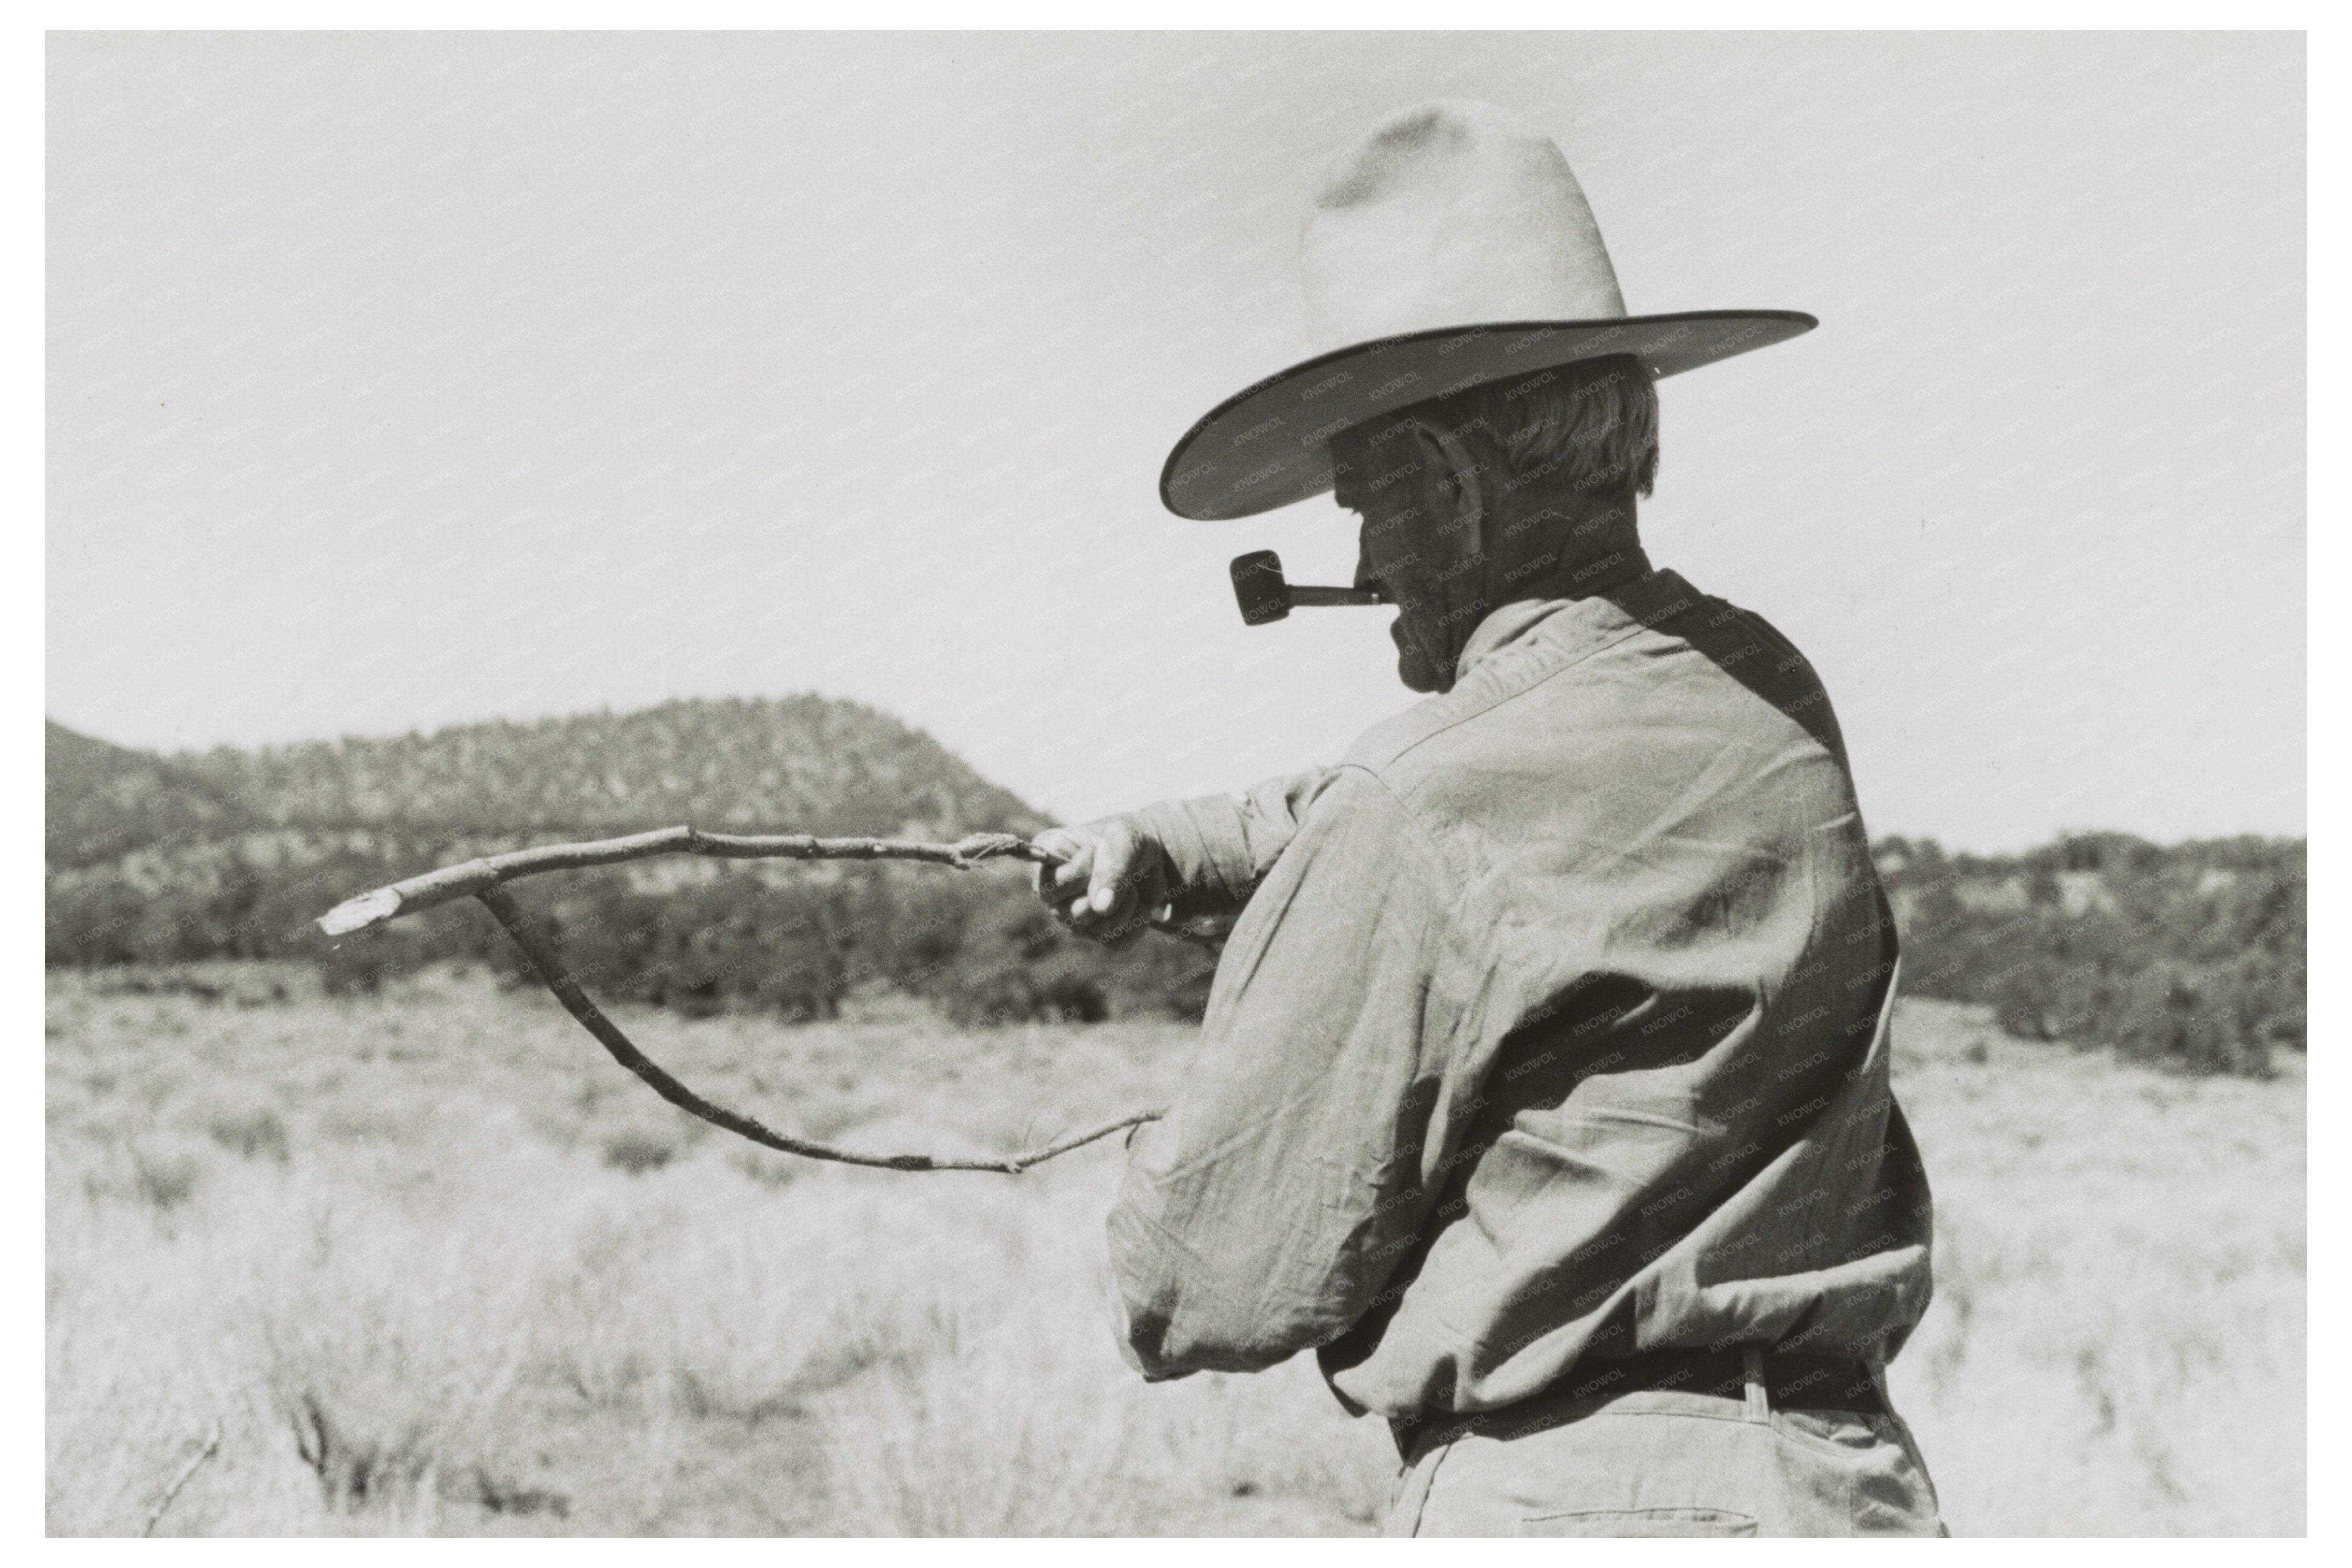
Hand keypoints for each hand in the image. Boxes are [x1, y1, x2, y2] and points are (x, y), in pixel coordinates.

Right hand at [1030, 817, 1170, 948]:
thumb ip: (1110, 868)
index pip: (1053, 884)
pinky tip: (1140, 904)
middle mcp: (1053, 892)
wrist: (1149, 853)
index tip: (1097, 849)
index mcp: (1047, 860)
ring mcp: (1071, 916)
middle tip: (1122, 871)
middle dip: (1109, 893)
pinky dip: (1136, 923)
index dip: (1084, 872)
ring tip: (1132, 886)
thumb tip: (1101, 908)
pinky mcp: (1096, 933)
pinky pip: (1117, 942)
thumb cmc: (1126, 838)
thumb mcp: (1122, 839)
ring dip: (1126, 907)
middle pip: (1073, 913)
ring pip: (1096, 930)